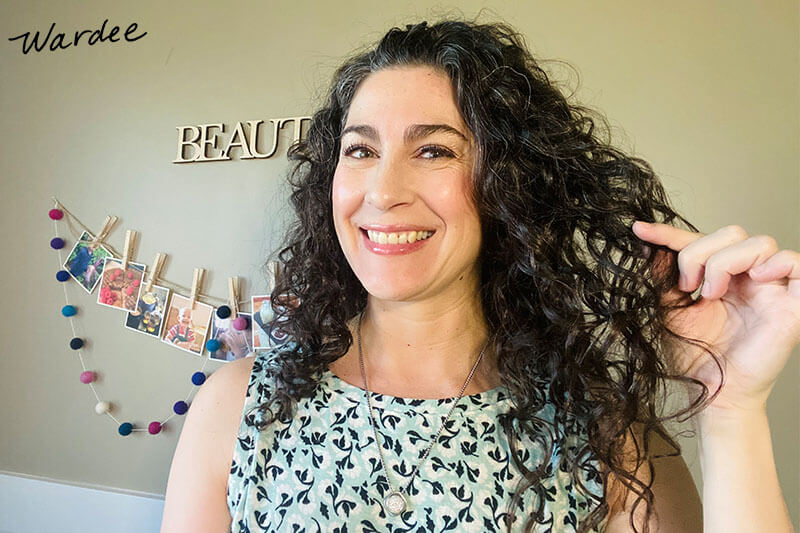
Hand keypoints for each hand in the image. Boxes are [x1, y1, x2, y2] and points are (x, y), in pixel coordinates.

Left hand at [632, 221, 799, 412]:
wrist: (711, 395)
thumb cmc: (695, 356)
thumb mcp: (669, 309)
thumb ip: (663, 276)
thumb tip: (648, 244)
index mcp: (721, 276)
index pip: (700, 240)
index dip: (669, 233)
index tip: (640, 231)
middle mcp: (747, 278)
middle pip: (733, 233)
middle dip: (701, 253)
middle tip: (687, 286)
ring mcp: (771, 290)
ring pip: (760, 244)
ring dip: (727, 261)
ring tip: (711, 293)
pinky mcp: (793, 307)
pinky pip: (798, 265)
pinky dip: (777, 263)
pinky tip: (755, 278)